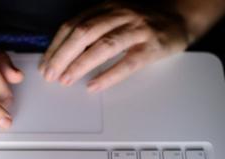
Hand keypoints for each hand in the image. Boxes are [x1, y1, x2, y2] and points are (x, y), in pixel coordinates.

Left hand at [39, 1, 188, 91]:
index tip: (45, 64)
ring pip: (103, 46)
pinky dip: (108, 75)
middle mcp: (119, 14)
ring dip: (80, 64)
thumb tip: (63, 54)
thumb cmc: (141, 22)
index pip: (72, 26)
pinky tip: (94, 86)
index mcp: (105, 7)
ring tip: (66, 80)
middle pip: (83, 34)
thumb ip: (92, 29)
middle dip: (62, 56)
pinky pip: (127, 63)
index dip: (56, 46)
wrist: (179, 18)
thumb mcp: (113, 17)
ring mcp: (136, 29)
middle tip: (50, 75)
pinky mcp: (151, 47)